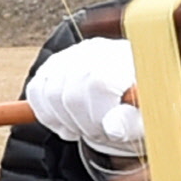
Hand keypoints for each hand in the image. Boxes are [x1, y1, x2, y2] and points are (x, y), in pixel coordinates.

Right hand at [24, 37, 144, 156]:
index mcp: (125, 57)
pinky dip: (47, 113)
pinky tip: (67, 119)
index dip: (97, 114)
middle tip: (97, 131)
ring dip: (65, 120)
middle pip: (71, 93)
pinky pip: (36, 91)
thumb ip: (130, 123)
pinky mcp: (53, 64)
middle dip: (83, 123)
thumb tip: (112, 127)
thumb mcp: (144, 119)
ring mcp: (71, 54)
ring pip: (50, 94)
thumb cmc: (139, 107)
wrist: (127, 92)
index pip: (97, 84)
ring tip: (85, 125)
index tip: (109, 130)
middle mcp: (96, 49)